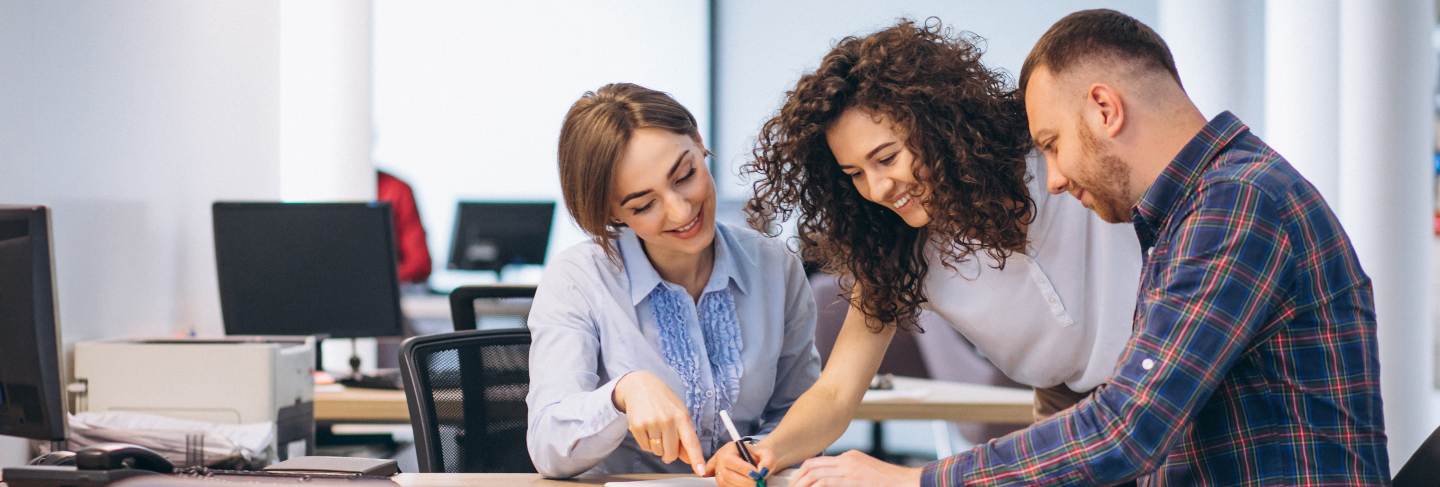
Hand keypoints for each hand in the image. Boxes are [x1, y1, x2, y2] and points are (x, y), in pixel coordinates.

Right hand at [613, 371, 704, 474]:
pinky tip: (647, 428)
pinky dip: (646, 442)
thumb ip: (685, 436)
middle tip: (666, 440)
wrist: (640, 385)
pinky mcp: (638, 426)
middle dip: (669, 453)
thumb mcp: (679, 413)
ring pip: (657, 452)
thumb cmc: (663, 400)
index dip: (696, 458)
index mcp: (682, 416)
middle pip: (671, 453)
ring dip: (657, 446)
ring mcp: (652, 423)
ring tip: (655, 429)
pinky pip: (645, 447)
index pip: (691, 442)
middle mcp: (668, 420)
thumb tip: (688, 458)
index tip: (700, 470)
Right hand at [706, 440, 776, 486]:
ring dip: (742, 486)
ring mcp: (719, 472)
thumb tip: (762, 472)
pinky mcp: (721, 481)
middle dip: (744, 482)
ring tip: (755, 485)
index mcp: (730, 449)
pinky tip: (748, 486)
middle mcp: (721, 460)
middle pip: (727, 475)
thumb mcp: (766, 453)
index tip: (757, 474)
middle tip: (758, 483)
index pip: (730, 460)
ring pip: (725, 483)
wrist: (757, 460)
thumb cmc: (759, 455)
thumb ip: (767, 461)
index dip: (743, 469)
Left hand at [791, 450, 921, 486]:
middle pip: (812, 466)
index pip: (819, 462)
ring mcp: (849, 469)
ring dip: (802, 484)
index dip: (804, 473)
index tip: (797, 482)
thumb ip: (849, 478)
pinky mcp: (852, 479)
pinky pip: (825, 482)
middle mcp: (847, 460)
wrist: (907, 482)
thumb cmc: (889, 483)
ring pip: (815, 473)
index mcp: (850, 457)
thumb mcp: (865, 475)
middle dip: (798, 478)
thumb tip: (832, 483)